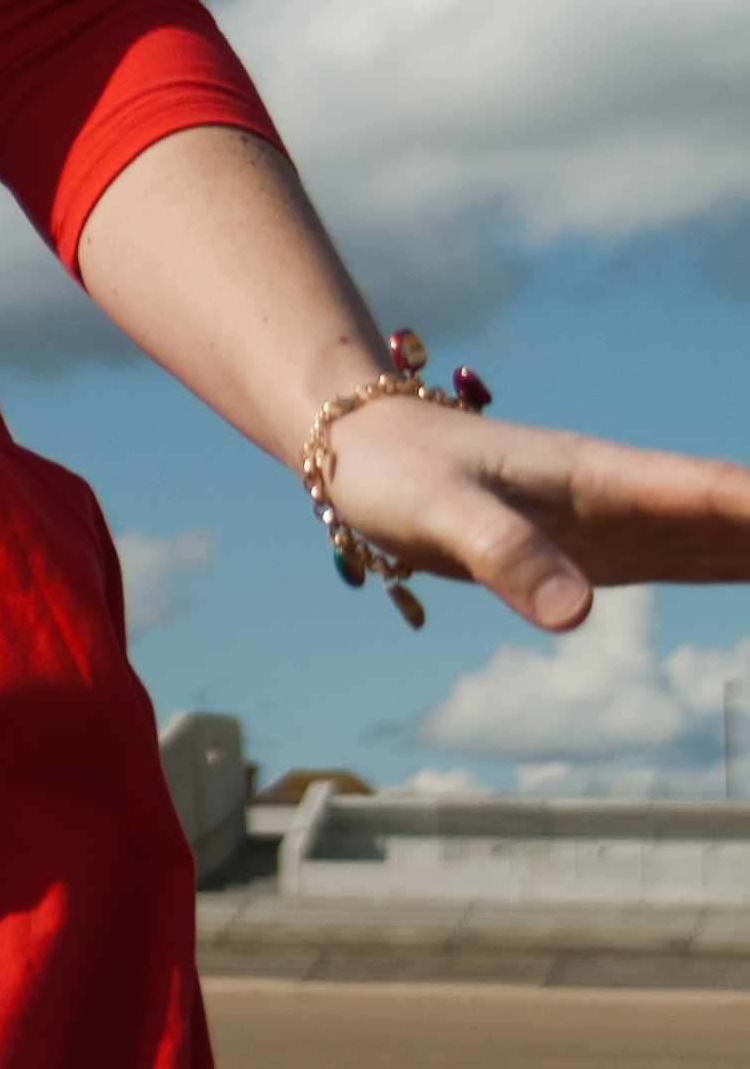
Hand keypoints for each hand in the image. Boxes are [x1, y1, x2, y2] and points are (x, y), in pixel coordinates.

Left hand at [324, 392, 749, 630]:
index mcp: (600, 476)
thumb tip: (579, 619)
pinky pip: (697, 558)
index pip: (713, 494)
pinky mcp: (606, 548)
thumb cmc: (393, 474)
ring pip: (730, 537)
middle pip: (743, 516)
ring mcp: (623, 520)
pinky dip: (747, 564)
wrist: (358, 449)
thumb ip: (504, 558)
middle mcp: (627, 493)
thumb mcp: (436, 517)